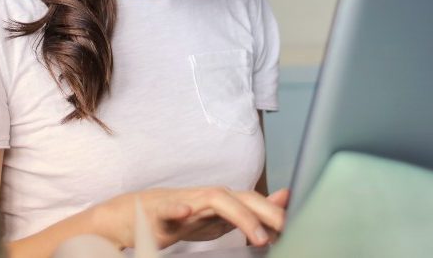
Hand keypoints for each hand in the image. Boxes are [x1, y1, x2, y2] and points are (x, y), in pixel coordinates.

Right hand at [93, 187, 288, 249]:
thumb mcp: (220, 218)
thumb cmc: (181, 217)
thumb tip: (286, 199)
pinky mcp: (159, 211)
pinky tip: (185, 213)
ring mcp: (184, 202)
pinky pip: (168, 209)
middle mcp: (207, 196)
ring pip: (214, 200)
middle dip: (266, 212)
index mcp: (223, 201)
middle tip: (286, 230)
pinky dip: (176, 210)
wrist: (135, 216)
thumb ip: (251, 211)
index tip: (296, 227)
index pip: (255, 202)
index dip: (275, 213)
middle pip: (241, 197)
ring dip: (238, 215)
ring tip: (257, 236)